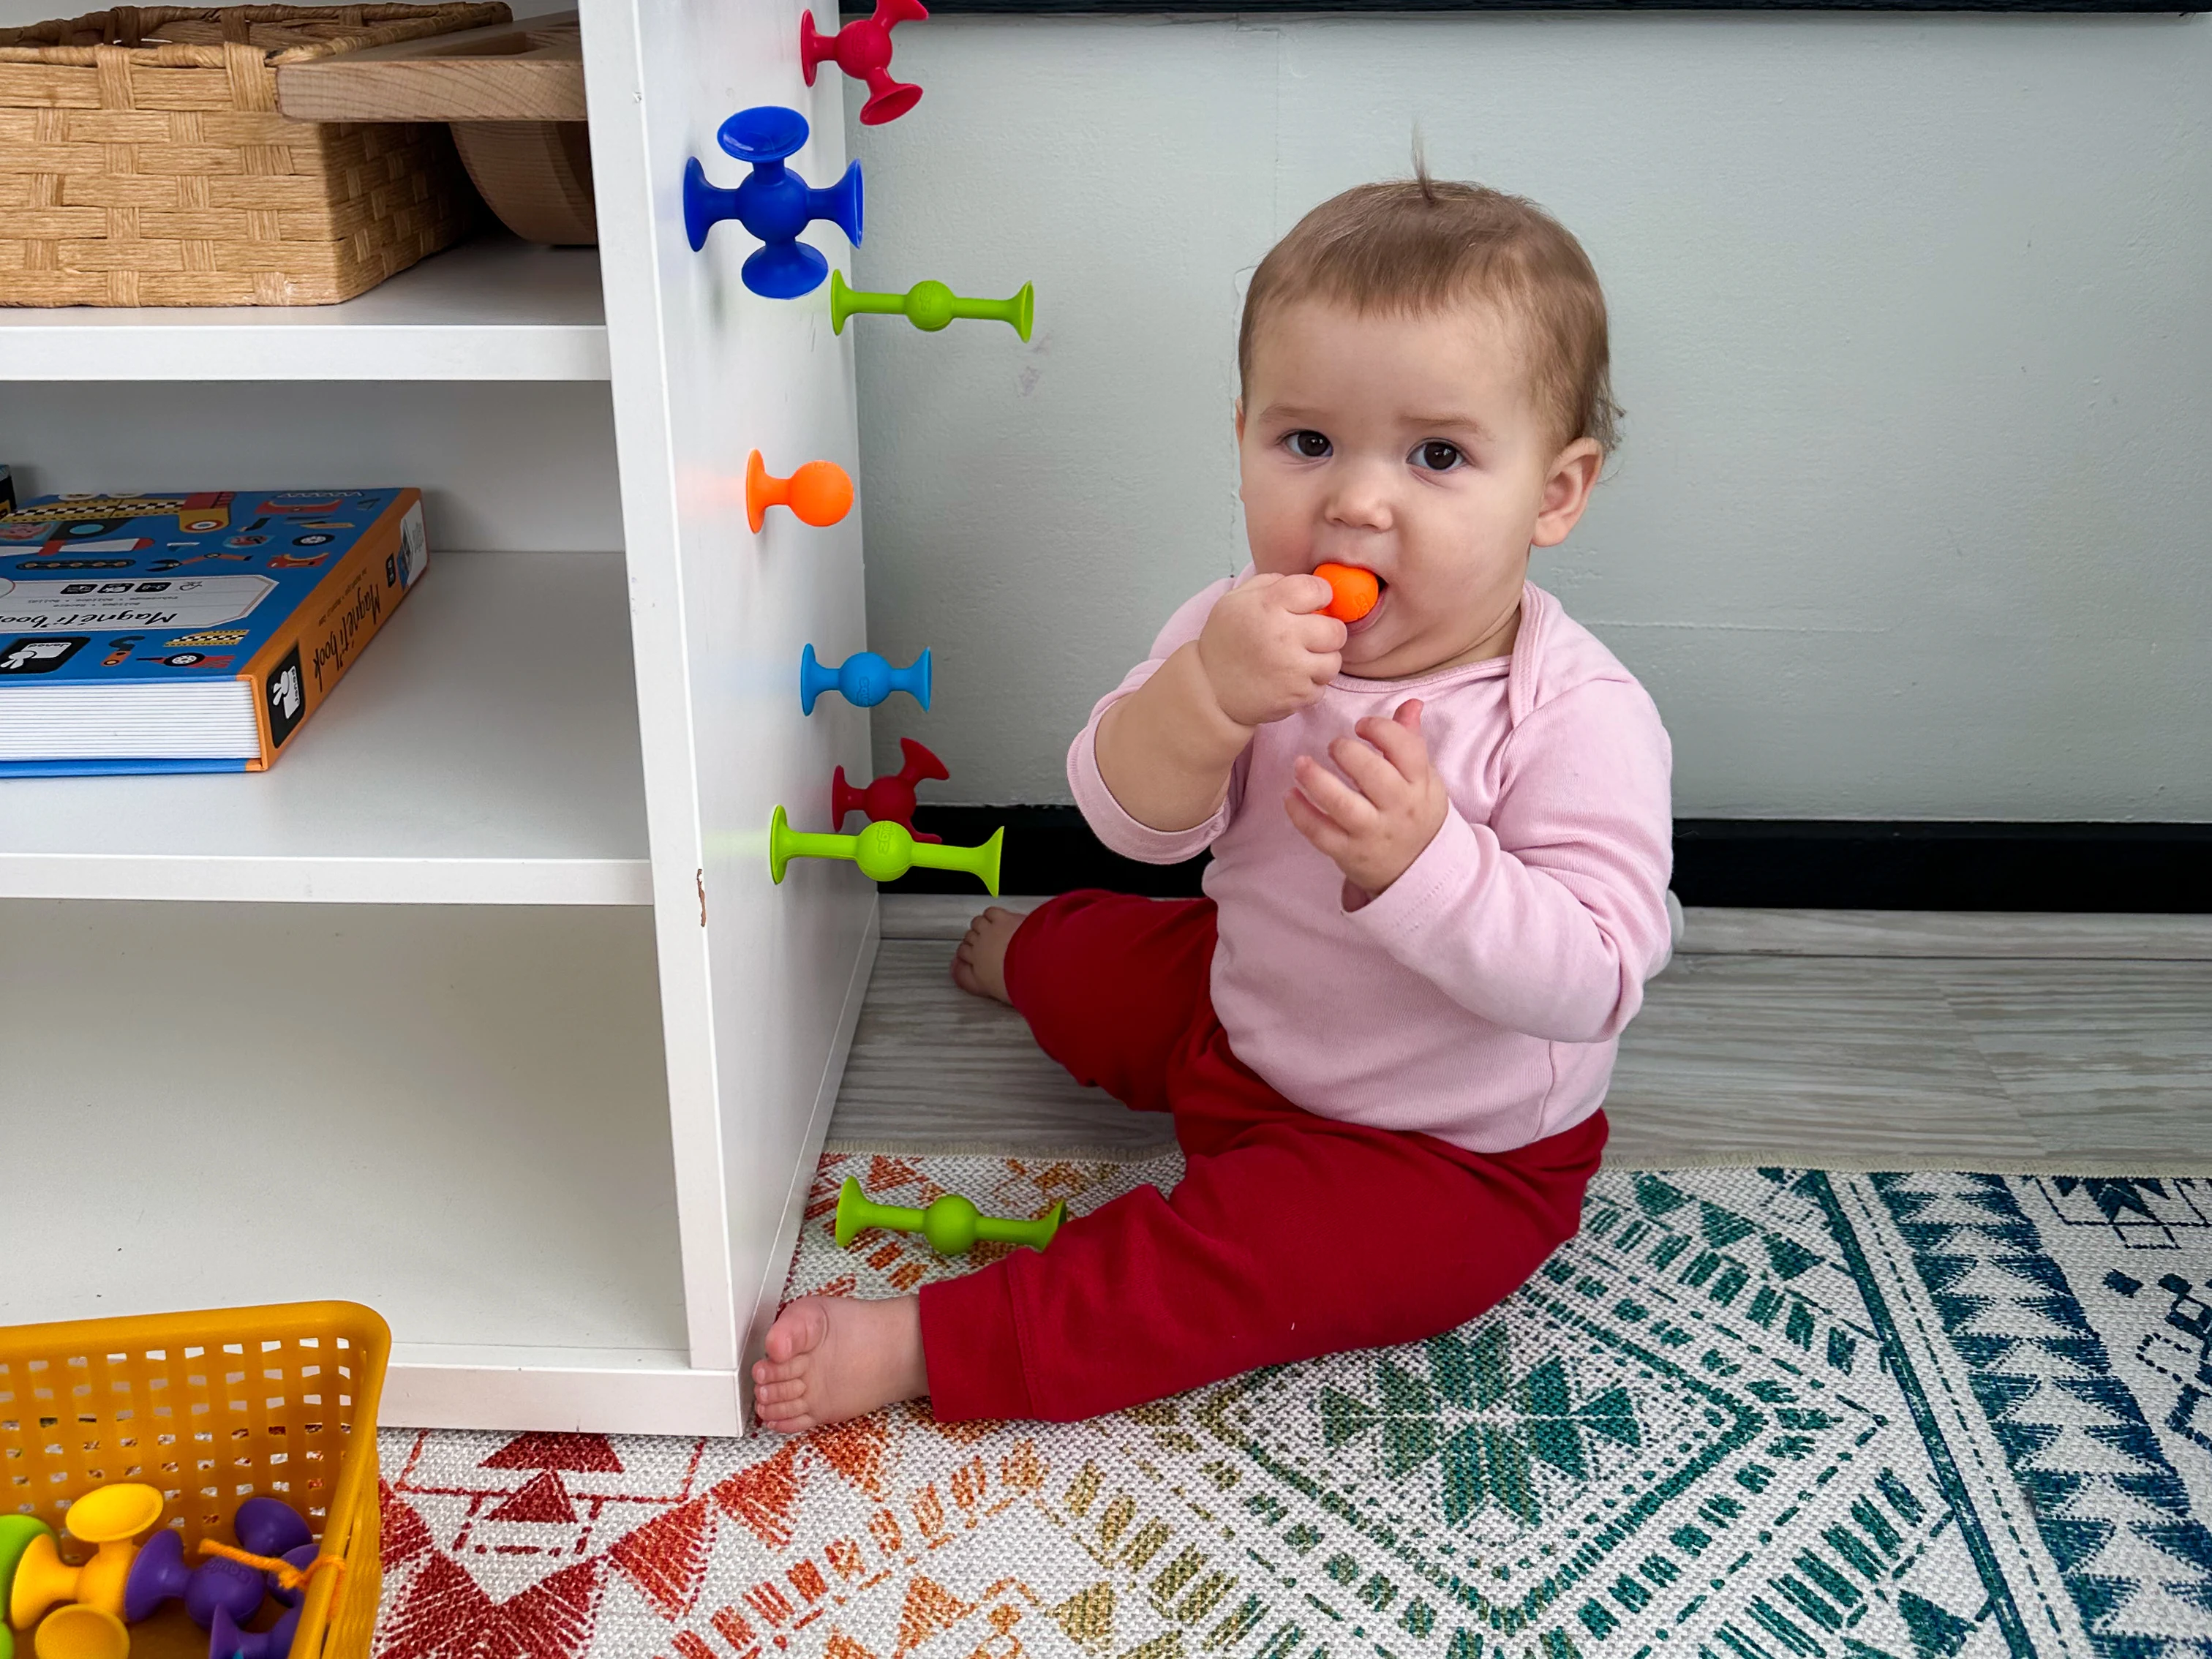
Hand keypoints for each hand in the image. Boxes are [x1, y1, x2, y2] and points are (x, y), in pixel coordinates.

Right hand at [1195, 572, 1344, 728]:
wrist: (1209, 690)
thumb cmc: (1224, 642)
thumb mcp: (1234, 600)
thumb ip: (1269, 583)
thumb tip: (1303, 586)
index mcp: (1268, 605)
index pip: (1317, 589)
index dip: (1320, 594)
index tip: (1314, 603)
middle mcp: (1283, 635)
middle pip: (1335, 629)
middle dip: (1327, 632)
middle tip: (1312, 636)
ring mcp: (1292, 669)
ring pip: (1333, 661)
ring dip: (1321, 661)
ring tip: (1300, 660)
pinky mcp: (1296, 696)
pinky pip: (1321, 687)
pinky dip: (1309, 685)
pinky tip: (1290, 680)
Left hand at [1285, 699, 1448, 906]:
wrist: (1419, 870)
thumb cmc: (1416, 813)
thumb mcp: (1424, 779)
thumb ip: (1411, 741)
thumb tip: (1410, 703)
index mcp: (1419, 784)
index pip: (1405, 749)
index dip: (1380, 729)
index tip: (1362, 725)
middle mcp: (1398, 808)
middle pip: (1372, 774)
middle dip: (1347, 752)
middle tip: (1333, 745)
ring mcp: (1372, 833)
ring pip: (1342, 804)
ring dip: (1316, 780)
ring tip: (1301, 764)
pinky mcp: (1349, 853)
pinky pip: (1320, 833)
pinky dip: (1300, 813)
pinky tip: (1290, 795)